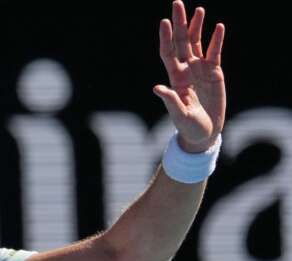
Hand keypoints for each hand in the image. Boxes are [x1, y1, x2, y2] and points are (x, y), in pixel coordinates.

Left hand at [154, 1, 226, 151]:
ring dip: (197, 27)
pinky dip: (216, 40)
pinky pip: (215, 52)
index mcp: (174, 78)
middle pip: (181, 42)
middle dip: (180, 23)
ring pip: (197, 43)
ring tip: (199, 10)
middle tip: (177, 4)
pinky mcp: (214, 72)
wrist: (204, 133)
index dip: (166, 38)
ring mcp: (200, 69)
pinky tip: (218, 27)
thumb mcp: (178, 115)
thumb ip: (170, 101)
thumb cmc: (188, 126)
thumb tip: (157, 88)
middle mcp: (185, 69)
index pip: (168, 53)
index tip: (164, 22)